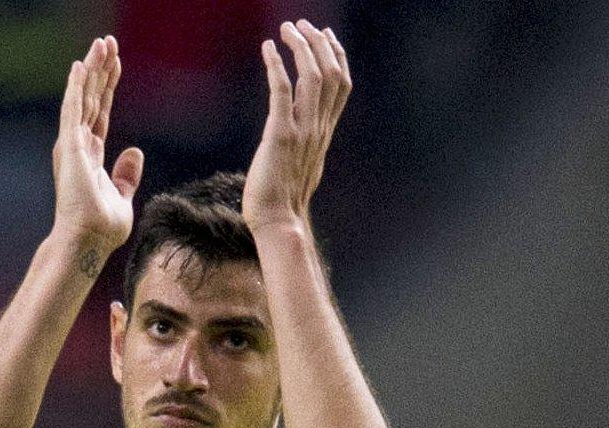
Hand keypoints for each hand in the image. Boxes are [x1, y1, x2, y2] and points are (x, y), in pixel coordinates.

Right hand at [52, 35, 144, 257]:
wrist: (89, 241)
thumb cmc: (102, 227)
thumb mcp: (122, 197)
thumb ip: (125, 176)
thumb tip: (134, 152)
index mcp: (90, 156)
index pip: (101, 112)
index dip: (107, 86)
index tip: (115, 63)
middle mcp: (78, 146)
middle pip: (92, 98)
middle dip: (100, 70)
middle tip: (107, 42)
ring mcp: (73, 145)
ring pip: (83, 98)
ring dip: (91, 70)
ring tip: (100, 44)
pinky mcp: (70, 147)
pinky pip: (74, 110)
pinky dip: (76, 87)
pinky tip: (80, 65)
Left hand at [243, 20, 351, 232]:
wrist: (277, 222)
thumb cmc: (283, 198)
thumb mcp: (302, 163)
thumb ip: (305, 142)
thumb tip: (301, 133)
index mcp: (324, 132)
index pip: (341, 84)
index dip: (336, 55)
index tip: (326, 35)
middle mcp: (318, 127)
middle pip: (332, 73)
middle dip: (319, 43)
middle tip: (302, 24)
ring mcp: (302, 131)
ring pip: (312, 77)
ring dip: (300, 47)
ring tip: (287, 28)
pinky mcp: (280, 136)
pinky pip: (282, 92)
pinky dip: (276, 66)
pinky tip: (267, 48)